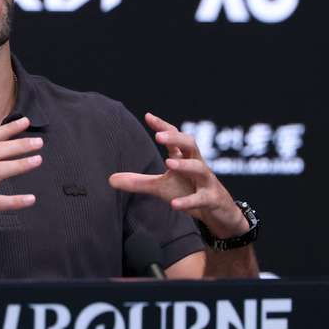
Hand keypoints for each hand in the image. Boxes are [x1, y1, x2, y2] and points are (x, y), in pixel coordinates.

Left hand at [108, 112, 248, 238]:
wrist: (218, 212)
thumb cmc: (188, 192)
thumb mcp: (161, 187)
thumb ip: (138, 182)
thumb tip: (110, 179)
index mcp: (185, 158)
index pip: (176, 137)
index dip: (163, 127)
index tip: (148, 116)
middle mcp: (197, 165)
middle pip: (191, 144)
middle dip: (176, 139)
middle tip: (158, 136)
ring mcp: (206, 182)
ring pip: (200, 168)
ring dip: (185, 165)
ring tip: (169, 163)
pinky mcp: (212, 200)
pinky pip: (201, 198)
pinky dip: (188, 201)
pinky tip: (174, 204)